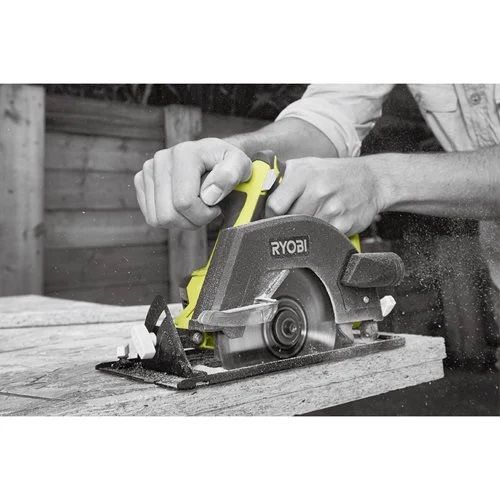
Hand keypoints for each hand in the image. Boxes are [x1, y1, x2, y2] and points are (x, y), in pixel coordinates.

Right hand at [134, 138, 251, 228]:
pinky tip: (183, 206)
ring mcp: (148, 169)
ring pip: (158, 219)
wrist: (214, 157)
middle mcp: (162, 158)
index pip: (184, 202)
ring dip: (182, 221)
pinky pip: (151, 217)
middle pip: (169, 214)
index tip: (216, 206)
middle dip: (192, 220)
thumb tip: (208, 195)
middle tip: (206, 209)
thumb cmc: (228, 164)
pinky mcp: (141, 181)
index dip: (203, 214)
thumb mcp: (241, 165)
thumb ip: (230, 176)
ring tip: (196, 207)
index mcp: (185, 153)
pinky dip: (170, 218)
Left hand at [266, 157, 384, 234]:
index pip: (275, 204)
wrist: (372, 180)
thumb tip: (258, 190)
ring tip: (310, 218)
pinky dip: (320, 235)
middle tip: (290, 219)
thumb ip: (283, 177)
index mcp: (304, 175)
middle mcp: (318, 190)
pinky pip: (322, 237)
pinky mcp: (344, 225)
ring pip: (304, 231)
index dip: (268, 214)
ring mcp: (332, 209)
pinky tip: (325, 223)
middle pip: (288, 221)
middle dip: (286, 223)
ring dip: (303, 230)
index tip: (270, 216)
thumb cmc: (334, 173)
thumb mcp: (307, 165)